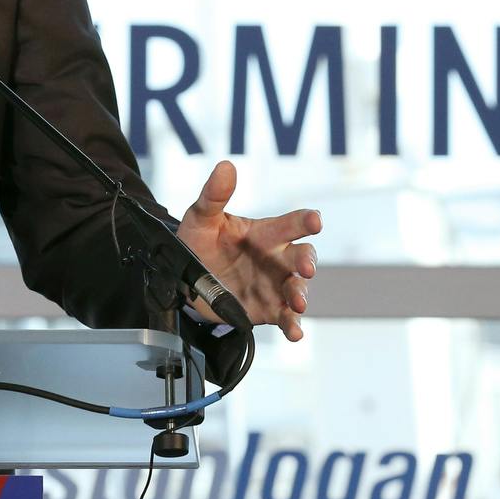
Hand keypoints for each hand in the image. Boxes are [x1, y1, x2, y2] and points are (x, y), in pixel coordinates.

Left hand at [174, 160, 319, 339]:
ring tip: (296, 303)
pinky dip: (293, 325)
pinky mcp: (267, 310)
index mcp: (264, 234)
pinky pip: (285, 318)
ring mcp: (273, 286)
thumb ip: (214, 195)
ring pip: (297, 289)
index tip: (315, 220)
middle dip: (307, 260)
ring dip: (300, 295)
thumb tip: (225, 166)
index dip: (304, 221)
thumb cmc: (199, 242)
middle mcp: (275, 259)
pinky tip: (294, 331)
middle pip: (301, 256)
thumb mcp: (201, 218)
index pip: (290, 224)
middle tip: (305, 266)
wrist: (184, 280)